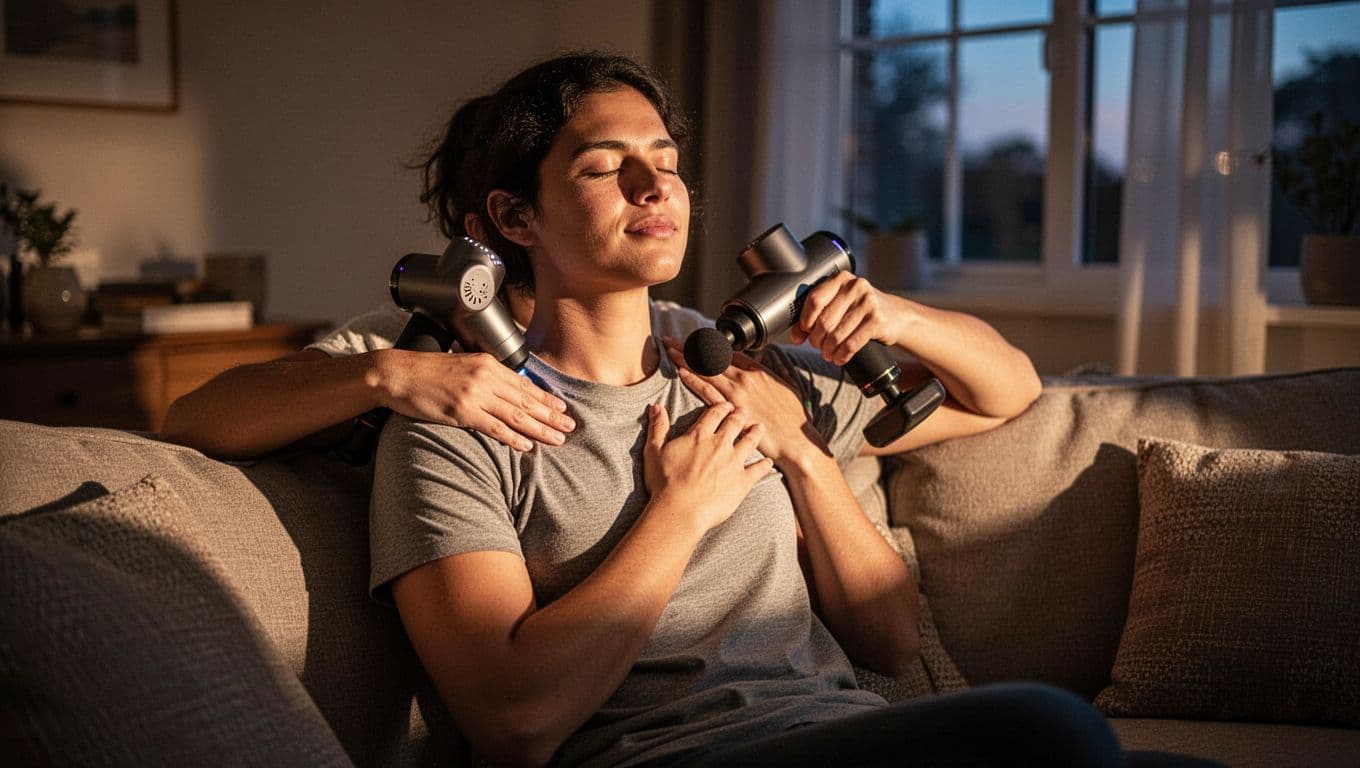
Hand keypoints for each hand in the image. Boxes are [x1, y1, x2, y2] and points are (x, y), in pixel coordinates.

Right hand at [376, 349, 573, 450]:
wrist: (398, 374)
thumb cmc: (427, 371)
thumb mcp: (462, 364)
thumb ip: (484, 375)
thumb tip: (504, 389)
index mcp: (487, 364)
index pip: (524, 384)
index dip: (546, 398)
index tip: (561, 407)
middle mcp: (486, 377)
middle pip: (526, 400)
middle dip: (550, 415)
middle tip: (569, 426)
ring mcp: (475, 395)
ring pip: (516, 415)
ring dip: (539, 429)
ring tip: (557, 439)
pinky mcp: (462, 411)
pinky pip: (495, 427)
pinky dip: (513, 438)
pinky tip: (526, 445)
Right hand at [642, 401, 771, 532]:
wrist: (680, 510)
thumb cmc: (664, 482)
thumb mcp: (654, 451)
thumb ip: (657, 427)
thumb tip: (656, 406)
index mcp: (699, 435)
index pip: (714, 413)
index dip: (722, 407)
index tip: (726, 406)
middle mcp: (720, 444)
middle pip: (735, 423)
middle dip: (741, 415)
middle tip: (744, 412)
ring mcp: (734, 462)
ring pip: (750, 441)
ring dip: (756, 433)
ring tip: (760, 428)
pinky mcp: (742, 481)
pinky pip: (758, 469)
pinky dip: (765, 465)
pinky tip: (768, 462)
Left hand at [662, 337, 828, 467]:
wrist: (795, 439)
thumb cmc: (793, 417)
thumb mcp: (788, 387)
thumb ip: (776, 373)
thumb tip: (770, 362)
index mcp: (758, 371)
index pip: (727, 352)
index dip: (708, 345)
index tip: (695, 340)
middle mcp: (745, 378)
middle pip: (712, 357)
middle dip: (690, 348)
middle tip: (672, 341)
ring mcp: (737, 392)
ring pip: (706, 370)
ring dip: (686, 359)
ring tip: (670, 351)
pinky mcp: (731, 409)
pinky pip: (707, 391)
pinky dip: (693, 380)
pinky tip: (681, 372)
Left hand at [789, 271, 903, 365]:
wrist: (897, 316)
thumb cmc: (861, 310)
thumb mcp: (840, 306)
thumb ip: (816, 316)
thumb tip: (795, 336)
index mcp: (841, 279)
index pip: (814, 299)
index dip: (805, 320)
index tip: (805, 331)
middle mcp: (855, 287)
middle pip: (823, 320)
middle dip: (817, 339)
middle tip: (818, 346)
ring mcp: (868, 303)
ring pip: (836, 335)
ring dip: (828, 350)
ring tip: (828, 354)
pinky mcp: (877, 320)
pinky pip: (851, 343)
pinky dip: (842, 355)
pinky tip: (840, 358)